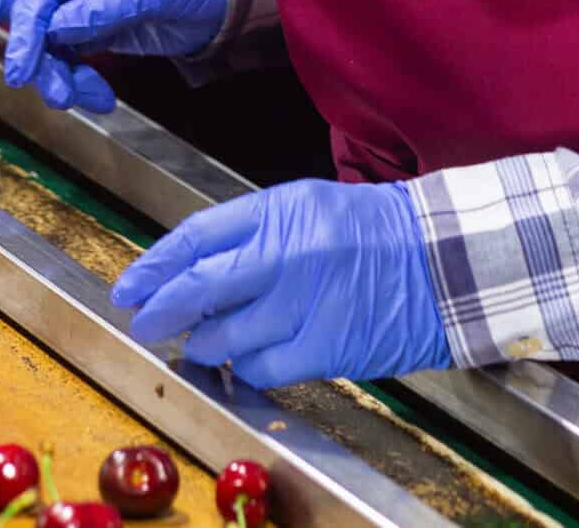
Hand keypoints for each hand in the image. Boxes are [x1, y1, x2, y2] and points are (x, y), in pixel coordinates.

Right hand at [0, 0, 227, 112]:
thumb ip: (105, 7)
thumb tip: (55, 28)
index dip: (27, 26)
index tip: (23, 66)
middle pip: (41, 19)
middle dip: (45, 60)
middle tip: (57, 96)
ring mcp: (87, 4)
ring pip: (54, 45)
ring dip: (64, 77)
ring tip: (89, 99)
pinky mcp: (99, 30)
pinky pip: (75, 60)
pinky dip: (82, 82)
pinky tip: (101, 98)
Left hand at [111, 180, 451, 387]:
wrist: (448, 263)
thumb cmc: (375, 235)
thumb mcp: (309, 210)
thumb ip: (251, 236)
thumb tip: (189, 273)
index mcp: (281, 211)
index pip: (196, 238)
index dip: (154, 266)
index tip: (130, 288)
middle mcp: (287, 255)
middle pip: (199, 288)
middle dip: (161, 310)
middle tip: (142, 324)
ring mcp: (306, 303)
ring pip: (225, 337)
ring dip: (204, 345)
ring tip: (203, 343)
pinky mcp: (326, 347)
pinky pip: (262, 369)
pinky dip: (246, 369)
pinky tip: (247, 362)